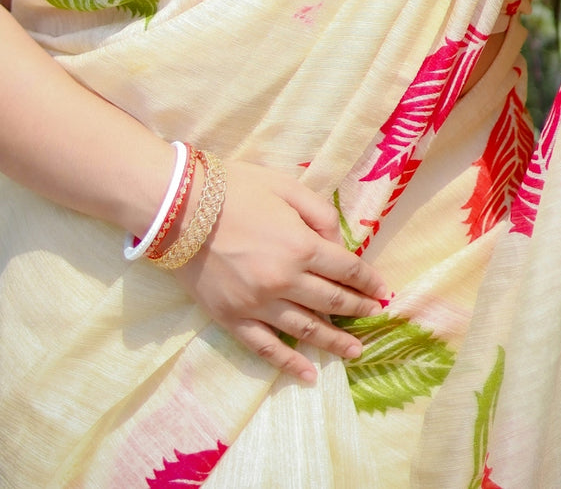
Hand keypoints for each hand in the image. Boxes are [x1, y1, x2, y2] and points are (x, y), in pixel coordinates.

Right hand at [178, 161, 386, 383]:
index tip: (383, 290)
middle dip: (358, 309)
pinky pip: (267, 348)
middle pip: (332, 301)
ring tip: (355, 351)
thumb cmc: (234, 188)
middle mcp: (285, 280)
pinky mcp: (233, 318)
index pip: (346, 269)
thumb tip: (337, 240)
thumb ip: (318, 212)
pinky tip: (308, 374)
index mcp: (300, 245)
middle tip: (375, 316)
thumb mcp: (285, 185)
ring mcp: (258, 304)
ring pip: (306, 330)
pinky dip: (290, 364)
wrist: (178, 207)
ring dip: (334, 342)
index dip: (368, 281)